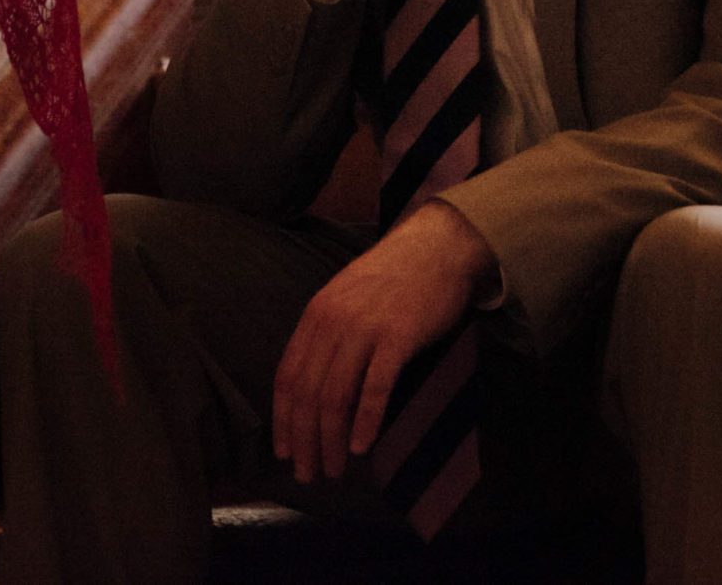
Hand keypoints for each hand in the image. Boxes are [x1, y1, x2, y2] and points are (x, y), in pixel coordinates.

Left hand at [272, 201, 496, 483]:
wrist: (438, 247)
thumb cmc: (394, 278)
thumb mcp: (346, 298)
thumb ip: (327, 335)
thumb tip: (313, 388)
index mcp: (316, 314)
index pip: (287, 377)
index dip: (283, 420)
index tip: (284, 451)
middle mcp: (333, 322)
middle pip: (309, 394)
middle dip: (304, 441)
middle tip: (309, 474)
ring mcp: (365, 329)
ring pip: (336, 397)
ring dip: (331, 441)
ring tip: (333, 469)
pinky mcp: (398, 337)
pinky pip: (375, 388)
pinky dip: (365, 421)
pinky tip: (361, 446)